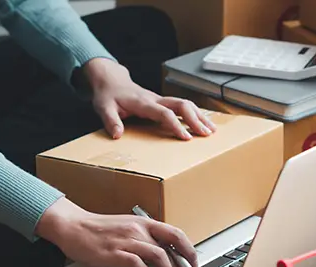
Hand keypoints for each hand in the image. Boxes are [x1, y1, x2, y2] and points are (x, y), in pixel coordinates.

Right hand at [36, 197, 202, 266]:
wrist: (73, 226)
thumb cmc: (100, 231)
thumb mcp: (129, 230)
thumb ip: (147, 240)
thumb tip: (166, 258)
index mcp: (145, 223)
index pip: (177, 235)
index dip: (190, 253)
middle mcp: (140, 230)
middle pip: (173, 251)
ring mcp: (128, 240)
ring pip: (160, 257)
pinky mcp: (115, 252)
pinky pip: (139, 264)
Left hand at [83, 58, 216, 140]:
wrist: (110, 80)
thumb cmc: (108, 95)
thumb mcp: (103, 108)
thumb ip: (110, 120)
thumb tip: (117, 134)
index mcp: (142, 102)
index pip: (163, 112)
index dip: (176, 124)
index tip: (186, 137)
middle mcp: (155, 99)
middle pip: (181, 104)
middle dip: (196, 119)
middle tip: (206, 134)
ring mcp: (161, 99)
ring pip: (186, 104)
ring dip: (199, 116)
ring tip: (212, 130)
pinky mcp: (163, 102)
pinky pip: (183, 106)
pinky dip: (196, 114)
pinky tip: (204, 123)